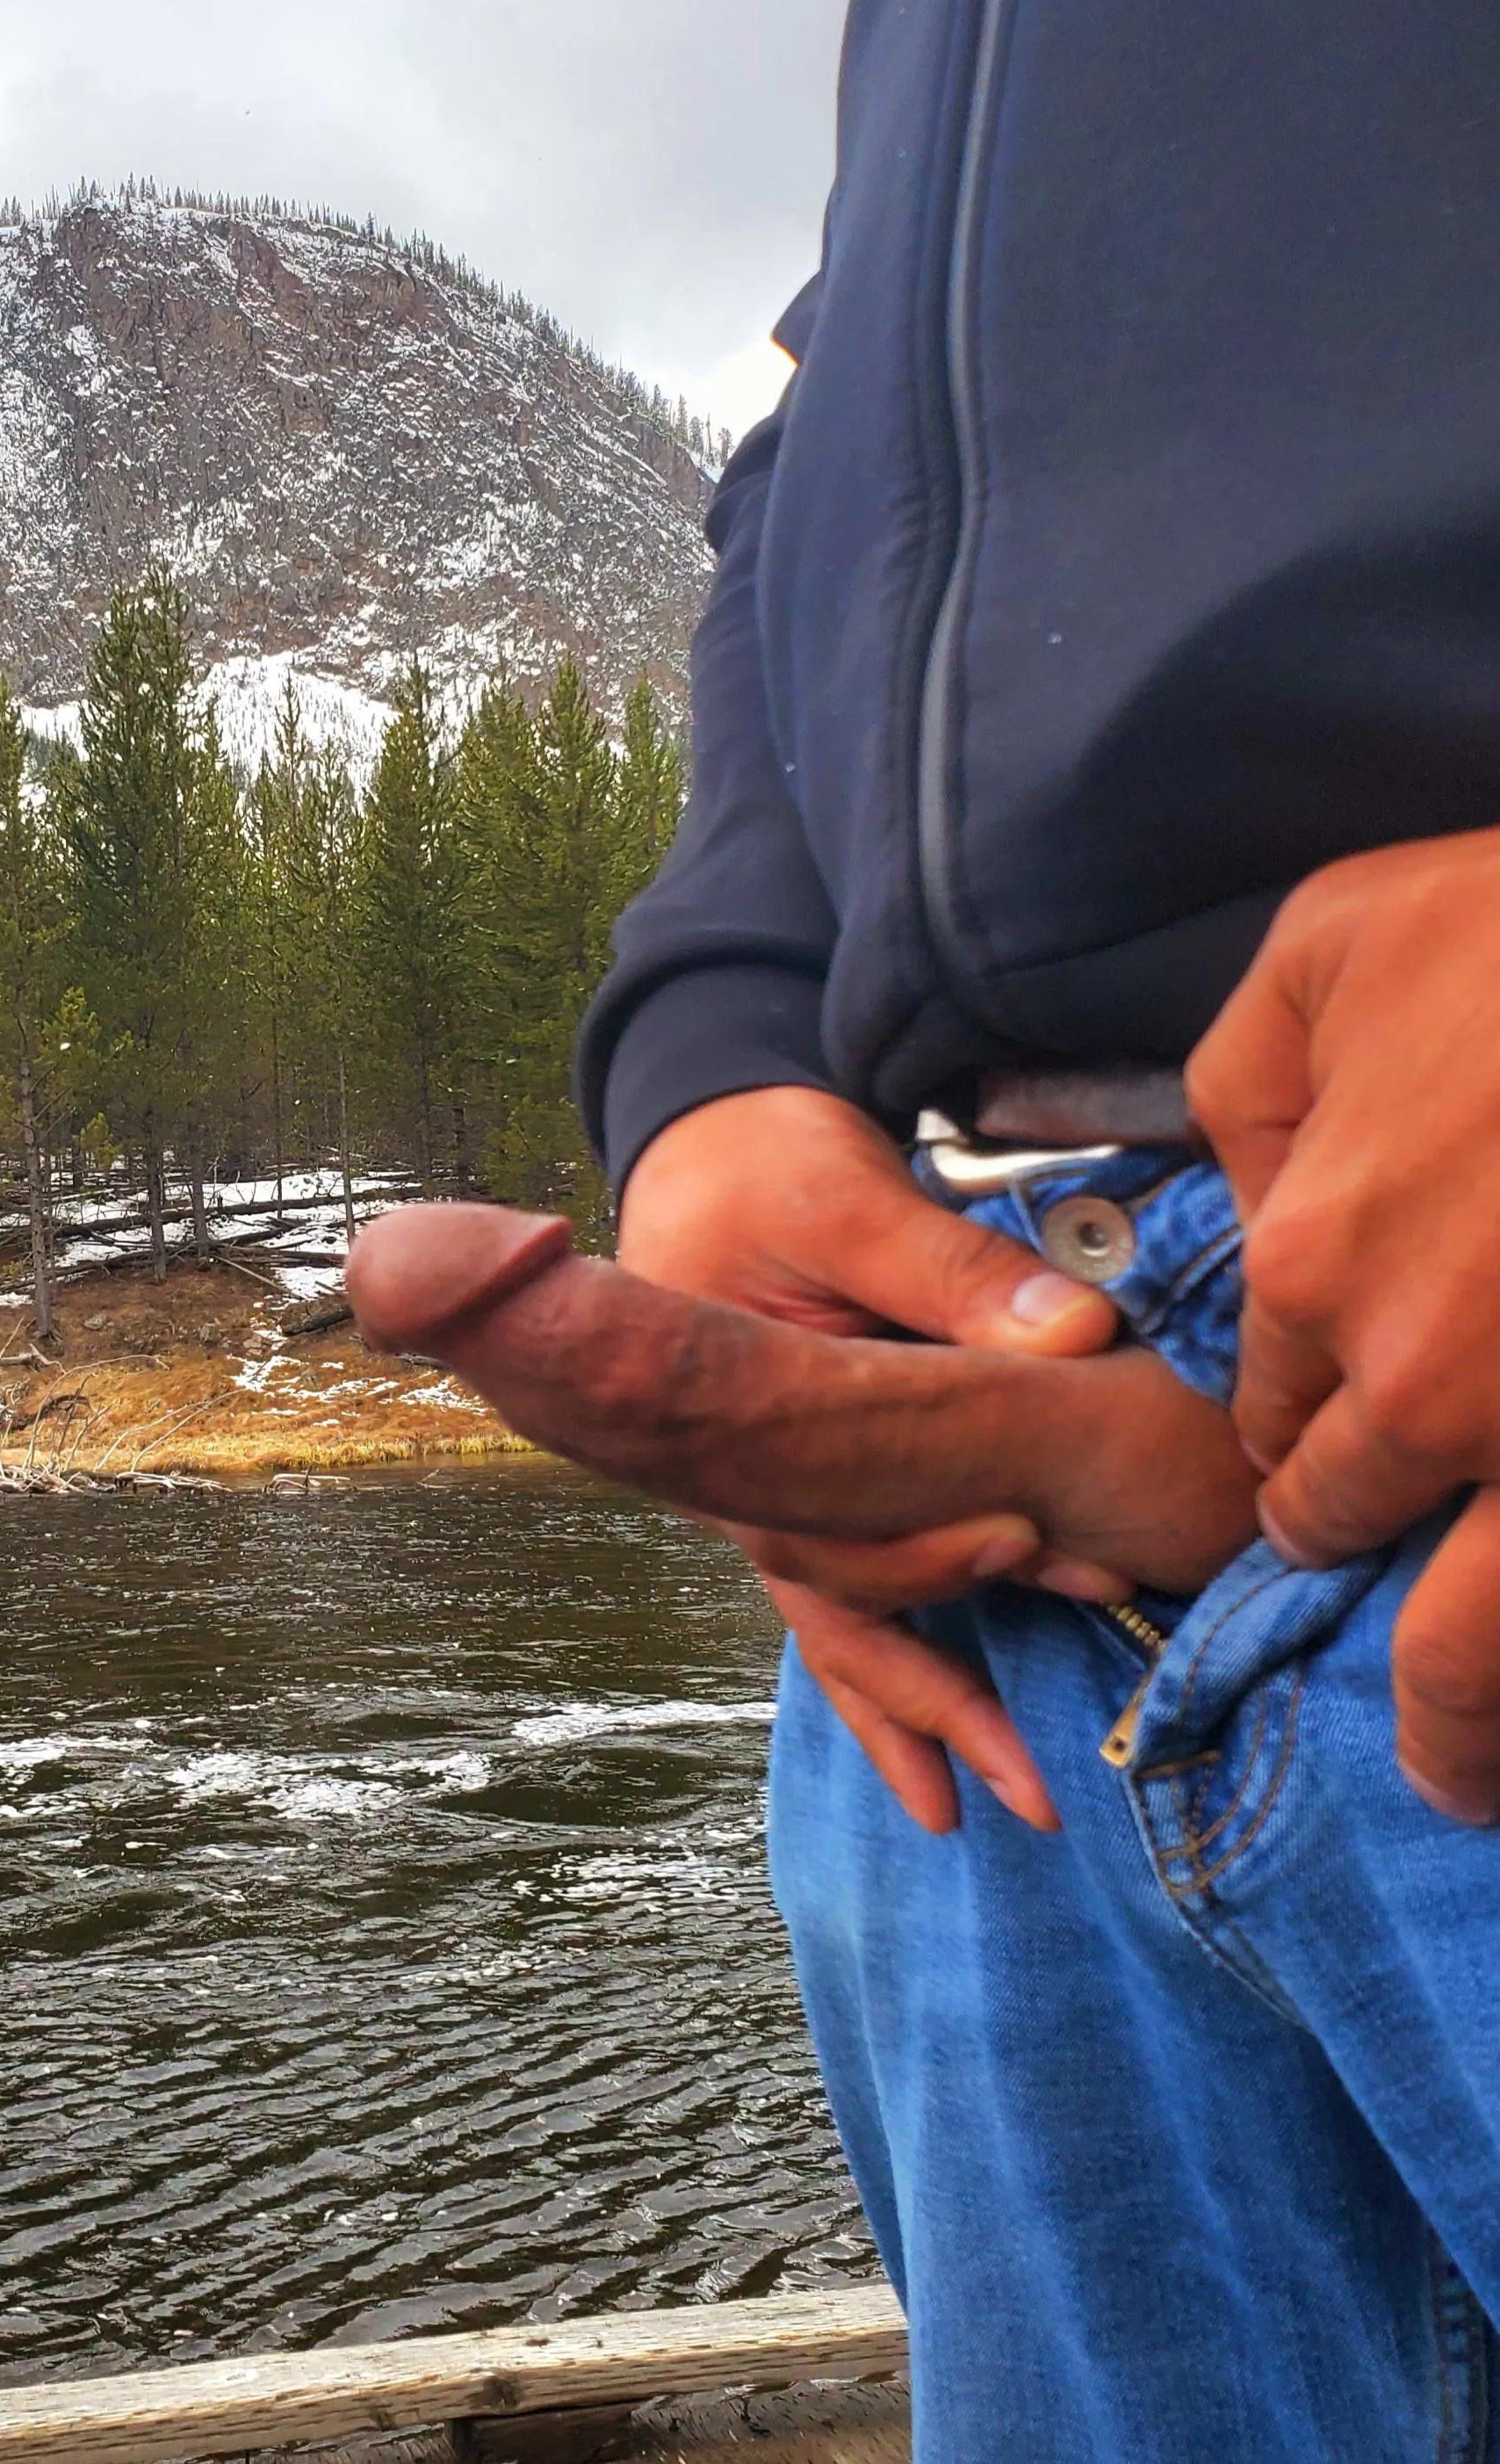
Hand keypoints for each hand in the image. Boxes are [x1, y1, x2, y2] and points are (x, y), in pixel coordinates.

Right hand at [346, 1200, 1257, 1828]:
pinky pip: (856, 1592)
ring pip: (842, 1624)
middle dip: (928, 1704)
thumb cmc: (762, 1162)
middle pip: (835, 1612)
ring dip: (913, 1714)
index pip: (824, 1529)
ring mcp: (777, 1490)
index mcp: (732, 1429)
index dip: (926, 1551)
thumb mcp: (845, 1200)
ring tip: (985, 1811)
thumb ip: (948, 1272)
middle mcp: (747, 1482)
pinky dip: (904, 1665)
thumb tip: (1078, 1338)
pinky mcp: (817, 1482)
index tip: (1028, 1545)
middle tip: (1027, 1789)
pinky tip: (946, 1738)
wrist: (705, 1142)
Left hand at [1187, 829, 1499, 1822]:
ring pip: (1473, 1653)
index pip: (1274, 1405)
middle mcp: (1425, 1384)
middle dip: (1350, 1555)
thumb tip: (1247, 1194)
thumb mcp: (1332, 942)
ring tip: (1451, 1777)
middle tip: (1367, 1598)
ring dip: (1455, 1724)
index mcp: (1320, 1259)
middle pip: (1352, 1523)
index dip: (1293, 1435)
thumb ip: (1245, 1083)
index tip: (1316, 1462)